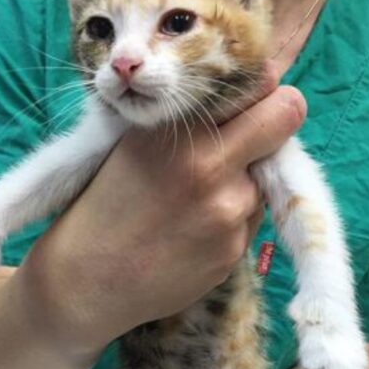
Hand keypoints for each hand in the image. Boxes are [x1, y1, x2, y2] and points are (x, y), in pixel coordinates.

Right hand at [20, 81, 305, 355]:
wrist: (86, 279)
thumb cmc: (104, 203)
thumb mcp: (137, 143)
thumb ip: (194, 121)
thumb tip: (257, 90)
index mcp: (185, 136)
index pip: (271, 99)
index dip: (272, 99)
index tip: (263, 103)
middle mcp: (214, 172)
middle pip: (281, 130)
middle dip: (272, 129)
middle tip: (253, 137)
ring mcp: (230, 216)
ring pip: (263, 181)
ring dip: (244, 182)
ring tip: (195, 199)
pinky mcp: (235, 252)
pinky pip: (251, 221)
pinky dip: (232, 220)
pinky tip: (192, 230)